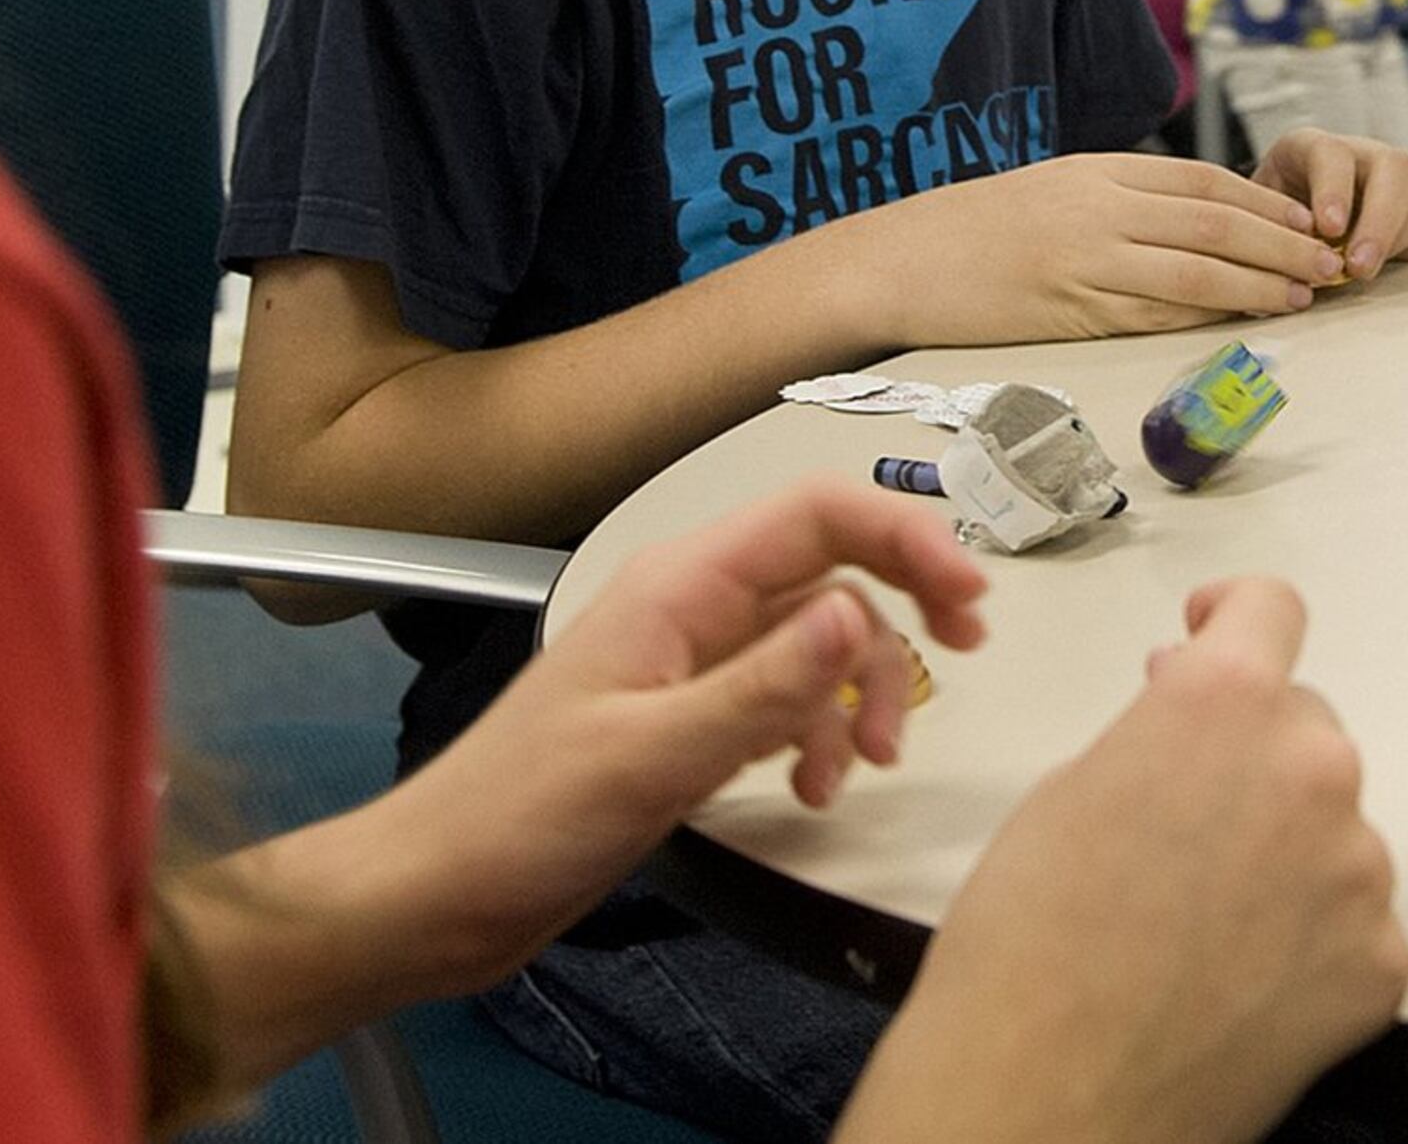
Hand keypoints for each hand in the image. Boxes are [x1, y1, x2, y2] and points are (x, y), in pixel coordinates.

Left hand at [325, 483, 988, 1002]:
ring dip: (859, 694)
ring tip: (862, 764)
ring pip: (818, 642)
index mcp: (681, 588)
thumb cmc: (514, 818)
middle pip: (833, 571)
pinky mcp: (688, 718)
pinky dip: (817, 734)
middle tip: (962, 660)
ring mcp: (691, 663)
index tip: (969, 598)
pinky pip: (785, 699)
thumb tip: (858, 616)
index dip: (907, 537)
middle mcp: (693, 609)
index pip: (819, 513)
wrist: (437, 893)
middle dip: (900, 619)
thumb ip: (764, 687)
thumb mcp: (652, 755)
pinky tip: (811, 785)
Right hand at [835, 152, 1350, 340]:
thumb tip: (1195, 220)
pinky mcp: (1071, 310)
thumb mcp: (1055, 189)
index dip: (1269, 204)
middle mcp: (1101, 209)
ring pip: (1197, 270)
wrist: (899, 260)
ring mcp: (1087, 260)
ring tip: (1303, 296)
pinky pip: (1153, 313)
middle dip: (1285, 244)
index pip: (1207, 183)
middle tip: (1332, 263)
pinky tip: (1238, 321)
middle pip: (1218, 223)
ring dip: (1259, 285)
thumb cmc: (976, 228)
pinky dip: (1205, 316)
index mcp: (1101, 172)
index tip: (1312, 222)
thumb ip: (1121, 199)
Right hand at [846, 580, 1407, 1143]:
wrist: (1044, 1097)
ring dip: (1284, 854)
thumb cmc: (1026, 948)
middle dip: (1251, 760)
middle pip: (1304, 730)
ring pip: (1333, 830)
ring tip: (1197, 926)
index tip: (1216, 635)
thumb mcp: (1070, 791)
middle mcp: (1313, 768)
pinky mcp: (1382, 963)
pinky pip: (1354, 924)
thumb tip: (1193, 722)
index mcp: (1225, 705)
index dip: (1236, 619)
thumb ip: (1157, 736)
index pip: (1272, 610)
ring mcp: (1359, 871)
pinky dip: (1309, 943)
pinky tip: (1239, 982)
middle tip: (1179, 828)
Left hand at [1252, 129, 1407, 280]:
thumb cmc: (1273, 226)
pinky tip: (1400, 263)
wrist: (1295, 226)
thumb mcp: (1258, 223)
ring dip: (1405, 235)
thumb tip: (1283, 266)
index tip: (1328, 229)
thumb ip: (1270, 235)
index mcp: (1310, 150)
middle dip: (1381, 220)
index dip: (1333, 189)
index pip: (1331, 153)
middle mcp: (1362, 155)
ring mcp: (1400, 177)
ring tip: (1371, 270)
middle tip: (1360, 267)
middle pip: (1393, 166)